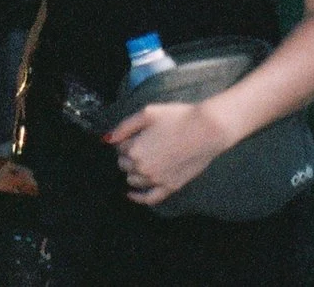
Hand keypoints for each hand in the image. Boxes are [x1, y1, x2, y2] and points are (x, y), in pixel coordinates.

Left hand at [105, 100, 232, 206]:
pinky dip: (138, 198)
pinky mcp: (170, 187)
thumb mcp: (147, 113)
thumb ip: (124, 126)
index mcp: (134, 149)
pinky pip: (149, 198)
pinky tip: (131, 194)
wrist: (206, 130)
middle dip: (127, 155)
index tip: (136, 133)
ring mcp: (156, 180)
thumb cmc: (177, 117)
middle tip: (140, 144)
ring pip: (133, 180)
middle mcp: (142, 168)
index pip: (120, 147)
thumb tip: (107, 139)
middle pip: (124, 164)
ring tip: (141, 161)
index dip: (126, 139)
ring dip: (132, 171)